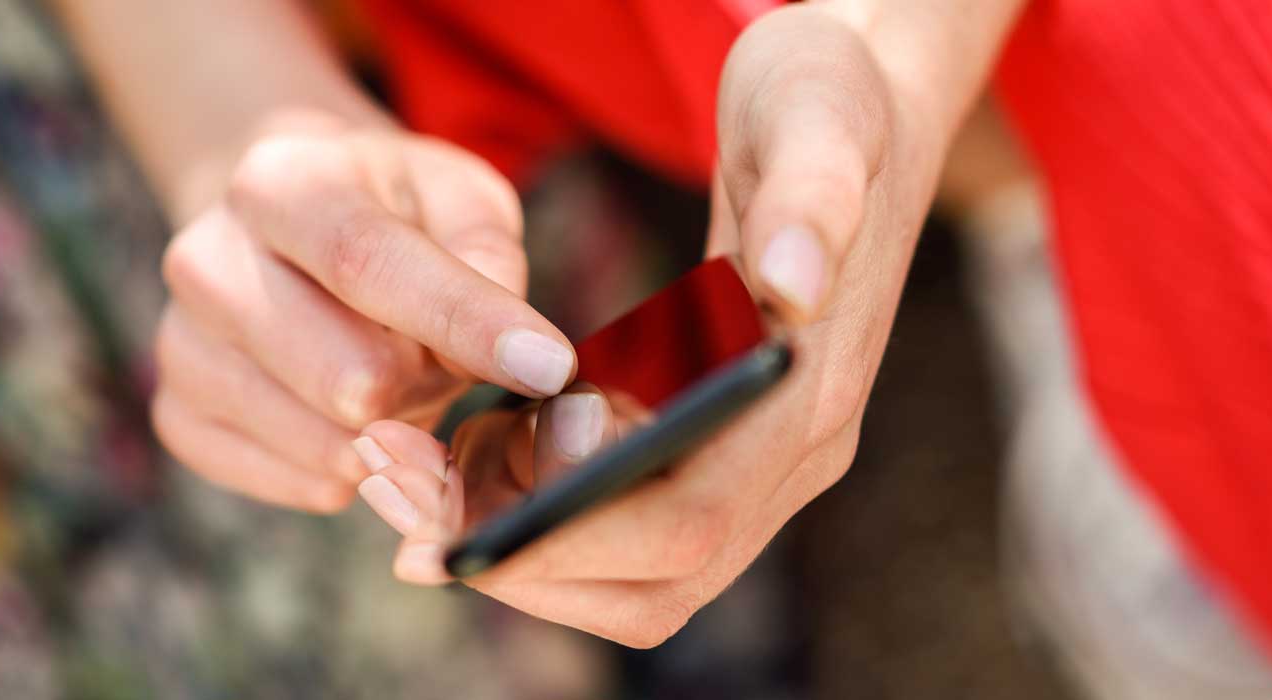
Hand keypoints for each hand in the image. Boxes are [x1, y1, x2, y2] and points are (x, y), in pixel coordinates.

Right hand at [153, 110, 576, 511]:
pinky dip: (345, 469)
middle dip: (424, 385)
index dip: (463, 322)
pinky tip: (350, 423)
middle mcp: (206, 257)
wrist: (285, 223)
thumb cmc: (390, 212)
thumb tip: (520, 355)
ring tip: (390, 377)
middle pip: (345, 376)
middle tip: (435, 357)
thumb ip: (489, 262)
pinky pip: (289, 481)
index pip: (367, 262)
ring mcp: (179, 342)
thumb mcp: (457, 199)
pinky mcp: (178, 413)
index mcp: (278, 181)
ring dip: (389, 432)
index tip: (546, 364)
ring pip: (322, 442)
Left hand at [350, 5, 958, 645]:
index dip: (570, 544)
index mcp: (810, 393)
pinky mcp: (728, 441)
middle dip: (526, 566)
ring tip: (420, 485)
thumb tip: (793, 288)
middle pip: (659, 579)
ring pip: (643, 574)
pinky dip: (548, 518)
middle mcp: (797, 451)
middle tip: (403, 515)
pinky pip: (633, 526)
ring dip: (528, 553)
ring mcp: (765, 457)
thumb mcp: (815, 107)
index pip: (689, 523)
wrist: (868, 100)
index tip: (457, 535)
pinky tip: (476, 458)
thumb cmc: (827, 95)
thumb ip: (812, 195)